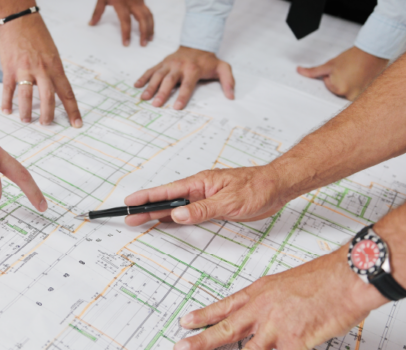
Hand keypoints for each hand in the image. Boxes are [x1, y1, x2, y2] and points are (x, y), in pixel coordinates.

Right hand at [0, 14, 82, 127]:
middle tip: (46, 124)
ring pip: (27, 95)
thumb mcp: (52, 53)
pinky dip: (7, 101)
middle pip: (48, 98)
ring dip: (27, 111)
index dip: (72, 110)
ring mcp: (24, 69)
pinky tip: (7, 110)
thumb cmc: (37, 35)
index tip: (77, 124)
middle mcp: (42, 69)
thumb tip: (52, 90)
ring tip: (27, 120)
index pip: (67, 93)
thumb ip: (52, 72)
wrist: (19, 19)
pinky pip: (8, 88)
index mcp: (55, 67)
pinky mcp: (9, 68)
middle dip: (48, 115)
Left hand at [89, 0, 153, 46]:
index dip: (126, 34)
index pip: (125, 21)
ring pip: (148, 16)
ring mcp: (139, 0)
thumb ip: (98, 11)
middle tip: (143, 44)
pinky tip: (149, 26)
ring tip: (150, 38)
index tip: (126, 43)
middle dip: (144, 33)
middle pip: (142, 20)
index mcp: (121, 2)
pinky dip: (150, 21)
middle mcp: (132, 3)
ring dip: (150, 28)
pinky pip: (148, 11)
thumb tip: (92, 23)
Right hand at [123, 166, 285, 225]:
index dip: (147, 197)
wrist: (277, 186)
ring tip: (140, 221)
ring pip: (177, 207)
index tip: (130, 201)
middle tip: (129, 217)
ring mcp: (205, 198)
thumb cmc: (256, 188)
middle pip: (168, 200)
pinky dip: (176, 218)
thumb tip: (178, 215)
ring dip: (159, 214)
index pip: (167, 191)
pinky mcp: (213, 207)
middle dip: (147, 208)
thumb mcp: (228, 201)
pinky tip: (166, 222)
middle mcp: (200, 189)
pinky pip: (189, 213)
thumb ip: (202, 209)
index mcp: (200, 183)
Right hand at [135, 47, 234, 109]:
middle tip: (156, 104)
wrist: (197, 43)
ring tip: (144, 98)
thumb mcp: (223, 68)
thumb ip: (228, 81)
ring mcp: (169, 64)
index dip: (182, 96)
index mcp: (193, 69)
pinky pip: (151, 70)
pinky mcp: (162, 63)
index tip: (177, 107)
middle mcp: (179, 66)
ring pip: (157, 75)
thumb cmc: (208, 61)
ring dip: (150, 86)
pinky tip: (136, 85)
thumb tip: (231, 96)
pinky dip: (143, 77)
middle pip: (169, 81)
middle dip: (162, 93)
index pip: (187, 85)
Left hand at [174, 247, 386, 349]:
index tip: (185, 321)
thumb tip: (265, 314)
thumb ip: (274, 301)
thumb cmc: (326, 277)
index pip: (224, 305)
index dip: (203, 315)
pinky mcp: (294, 342)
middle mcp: (263, 310)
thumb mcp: (288, 283)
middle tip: (181, 346)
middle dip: (201, 341)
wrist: (348, 276)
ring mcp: (276, 328)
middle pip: (225, 330)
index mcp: (260, 292)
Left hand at [297, 47, 387, 100]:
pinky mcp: (369, 95)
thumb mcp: (330, 64)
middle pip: (338, 91)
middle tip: (350, 72)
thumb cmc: (354, 57)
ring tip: (356, 74)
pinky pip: (358, 94)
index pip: (329, 86)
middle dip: (341, 82)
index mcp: (339, 89)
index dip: (333, 76)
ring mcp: (361, 96)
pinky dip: (358, 87)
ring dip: (350, 85)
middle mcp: (350, 96)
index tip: (342, 70)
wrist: (373, 52)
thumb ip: (313, 71)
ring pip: (347, 92)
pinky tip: (362, 78)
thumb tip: (299, 71)